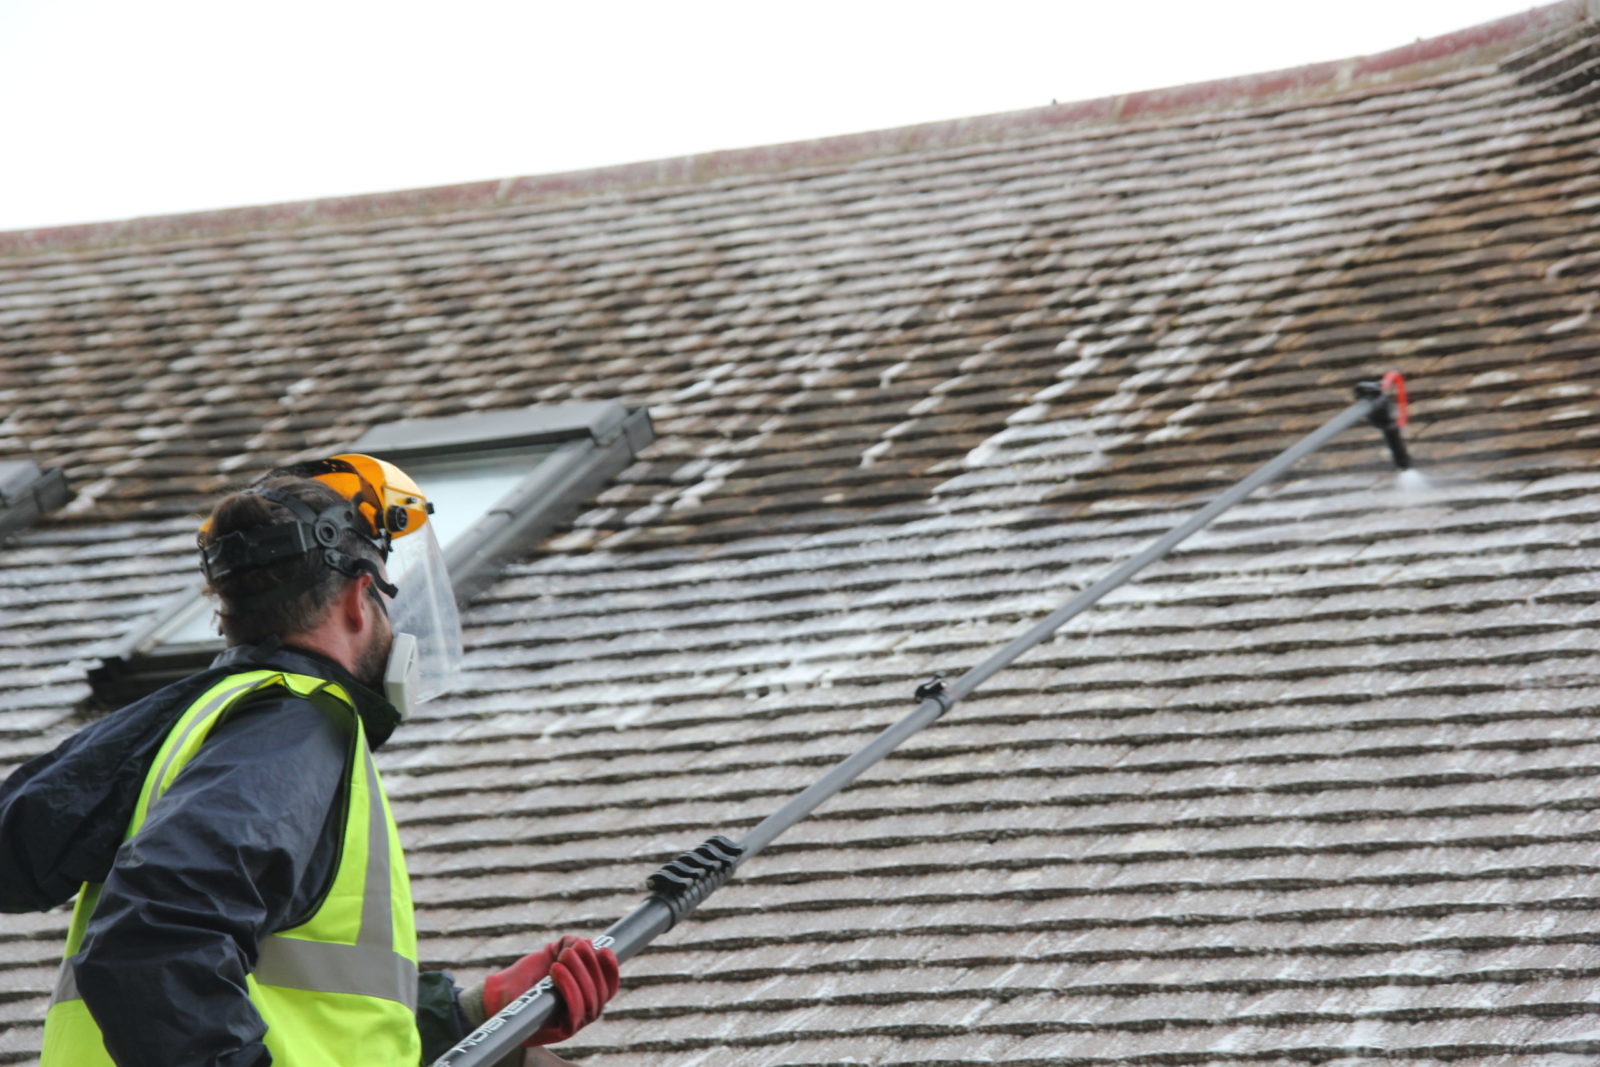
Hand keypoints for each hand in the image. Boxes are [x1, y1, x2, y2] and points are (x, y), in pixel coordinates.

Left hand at [482, 936, 619, 1045]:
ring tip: (560, 958)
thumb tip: (585, 942)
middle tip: (571, 949)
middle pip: (602, 992)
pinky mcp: (562, 1032)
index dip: (611, 968)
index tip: (604, 948)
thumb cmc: (526, 976)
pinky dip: (569, 988)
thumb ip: (571, 945)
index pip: (610, 986)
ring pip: (591, 1001)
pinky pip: (575, 1013)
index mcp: (587, 994)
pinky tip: (556, 970)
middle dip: (589, 966)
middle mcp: (585, 1012)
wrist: (499, 995)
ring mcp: (575, 1023)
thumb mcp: (552, 954)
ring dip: (579, 975)